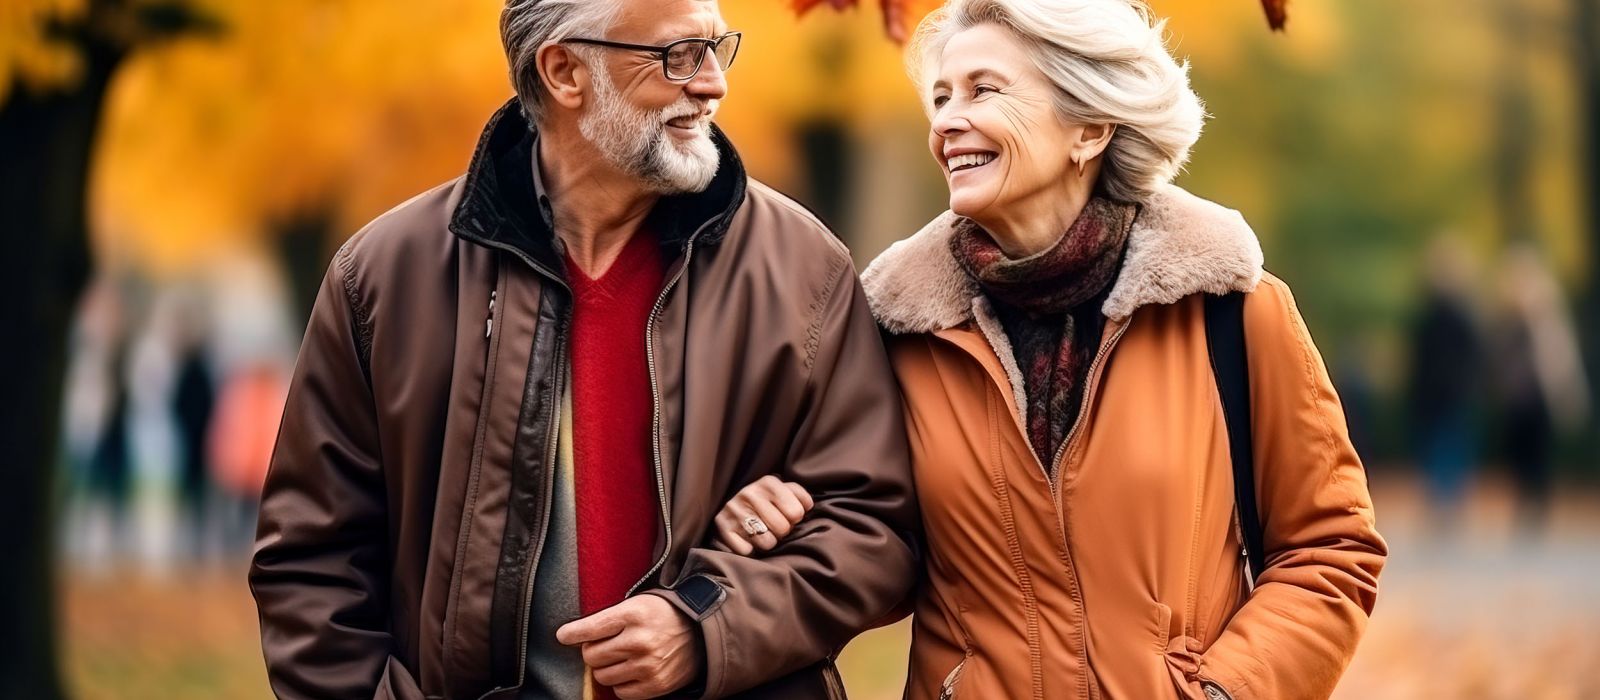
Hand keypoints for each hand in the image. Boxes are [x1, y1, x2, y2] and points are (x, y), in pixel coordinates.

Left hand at [555, 594, 701, 698]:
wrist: (701, 633)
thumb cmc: (662, 615)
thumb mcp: (637, 604)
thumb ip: (607, 618)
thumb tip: (569, 636)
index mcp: (634, 614)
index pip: (590, 629)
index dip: (571, 633)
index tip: (564, 636)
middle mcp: (640, 641)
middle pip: (591, 656)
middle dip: (594, 651)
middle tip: (607, 644)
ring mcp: (648, 665)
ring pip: (602, 676)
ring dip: (606, 668)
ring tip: (620, 658)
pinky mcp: (655, 685)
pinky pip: (620, 692)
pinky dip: (621, 684)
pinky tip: (631, 671)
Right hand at [713, 475, 814, 554]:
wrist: (731, 503)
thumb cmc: (765, 500)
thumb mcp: (782, 490)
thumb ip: (798, 495)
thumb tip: (807, 507)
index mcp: (768, 482)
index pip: (796, 512)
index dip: (795, 518)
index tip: (787, 515)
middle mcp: (749, 493)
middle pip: (783, 529)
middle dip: (782, 531)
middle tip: (774, 526)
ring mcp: (734, 510)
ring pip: (767, 543)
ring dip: (768, 542)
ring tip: (762, 532)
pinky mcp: (722, 527)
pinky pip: (747, 551)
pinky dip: (750, 549)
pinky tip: (747, 538)